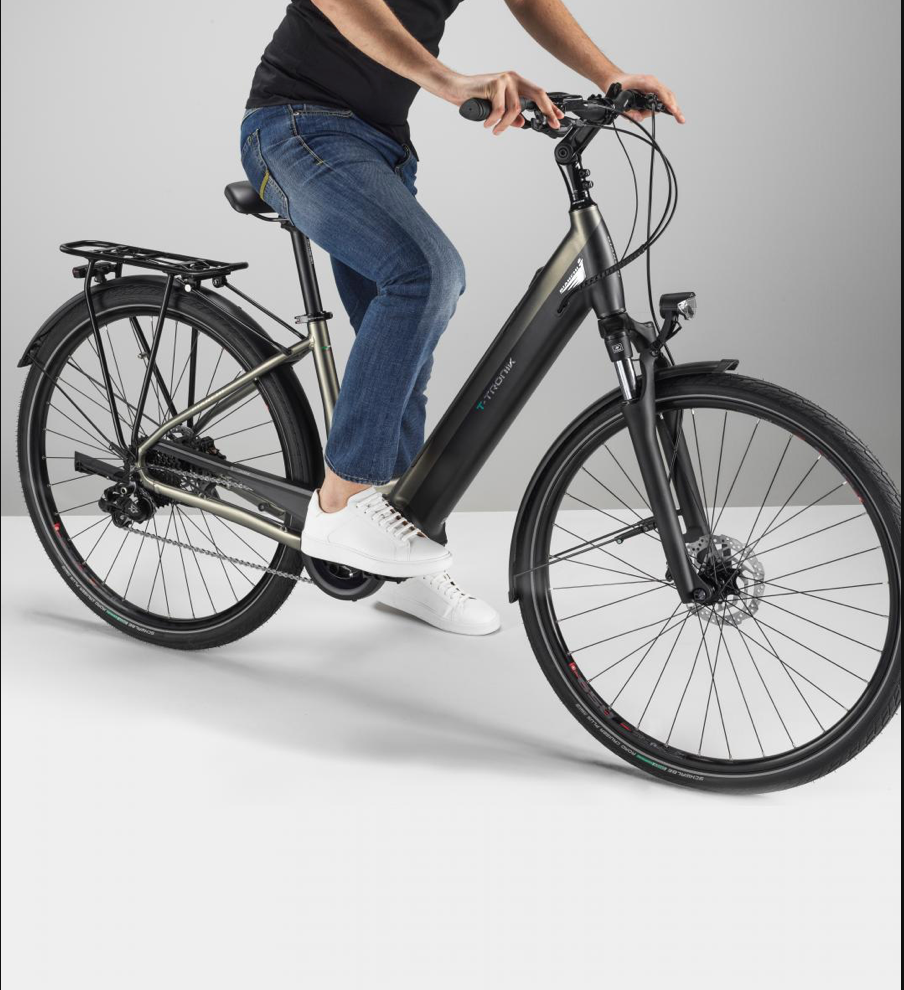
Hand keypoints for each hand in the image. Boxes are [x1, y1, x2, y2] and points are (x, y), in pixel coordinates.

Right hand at [445, 71, 564, 134]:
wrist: (456, 88)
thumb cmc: (475, 97)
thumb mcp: (496, 109)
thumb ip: (510, 115)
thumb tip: (522, 122)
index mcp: (516, 84)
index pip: (538, 95)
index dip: (550, 106)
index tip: (558, 118)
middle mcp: (513, 79)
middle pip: (538, 94)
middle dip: (546, 111)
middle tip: (549, 125)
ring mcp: (505, 80)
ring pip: (516, 109)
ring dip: (505, 125)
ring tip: (496, 130)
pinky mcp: (495, 83)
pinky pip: (501, 109)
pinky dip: (494, 120)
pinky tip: (487, 124)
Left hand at [602, 72, 684, 123]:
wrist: (615, 79)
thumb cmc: (618, 86)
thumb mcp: (619, 100)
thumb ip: (628, 111)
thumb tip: (638, 118)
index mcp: (645, 81)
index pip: (660, 92)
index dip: (667, 102)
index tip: (673, 110)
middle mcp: (652, 82)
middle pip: (668, 95)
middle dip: (674, 107)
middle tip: (681, 119)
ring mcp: (654, 85)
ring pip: (666, 97)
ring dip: (664, 109)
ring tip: (654, 115)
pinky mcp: (653, 89)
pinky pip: (663, 97)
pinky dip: (666, 105)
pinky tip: (668, 112)